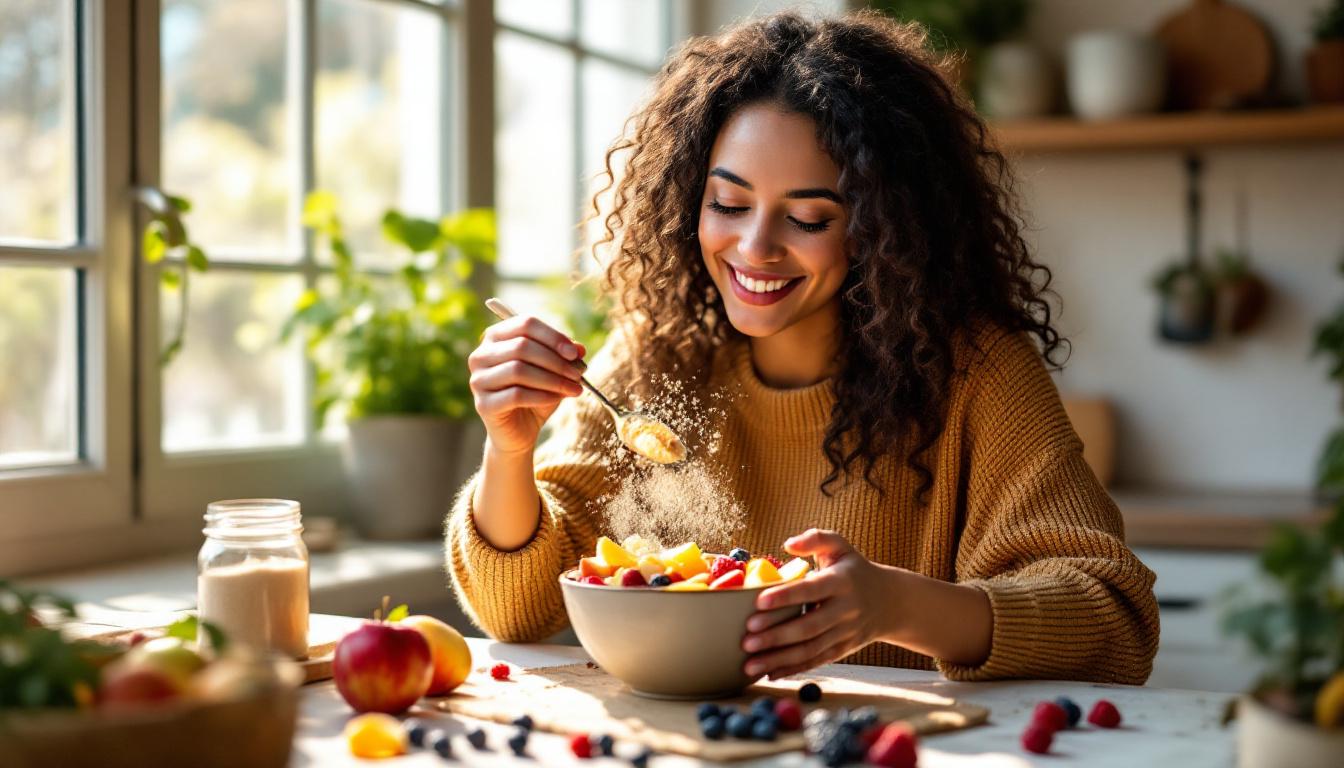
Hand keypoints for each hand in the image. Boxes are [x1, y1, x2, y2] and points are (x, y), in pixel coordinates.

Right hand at [468, 315, 585, 454]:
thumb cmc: (536, 394)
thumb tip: (579, 349)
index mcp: (496, 337)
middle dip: (555, 361)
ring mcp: (478, 380)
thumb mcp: (554, 371)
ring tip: (574, 389)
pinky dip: (542, 396)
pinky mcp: (483, 404)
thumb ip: (564, 356)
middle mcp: (481, 355)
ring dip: (552, 379)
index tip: (574, 353)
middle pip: (522, 346)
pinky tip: (557, 399)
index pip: (525, 324)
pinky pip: (516, 395)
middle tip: (578, 374)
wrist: (520, 431)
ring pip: (518, 370)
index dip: (553, 337)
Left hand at [741, 529, 896, 679]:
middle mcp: (845, 610)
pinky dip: (792, 669)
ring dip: (778, 659)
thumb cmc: (854, 570)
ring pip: (810, 650)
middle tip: (747, 640)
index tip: (758, 602)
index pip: (811, 590)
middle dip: (776, 636)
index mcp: (841, 582)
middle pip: (808, 627)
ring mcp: (844, 633)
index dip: (785, 596)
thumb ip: (817, 539)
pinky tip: (769, 673)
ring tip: (749, 664)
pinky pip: (816, 661)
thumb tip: (789, 544)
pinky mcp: (842, 649)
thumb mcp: (841, 547)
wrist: (890, 601)